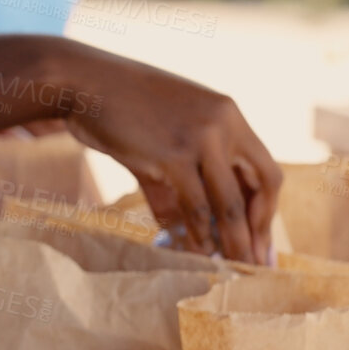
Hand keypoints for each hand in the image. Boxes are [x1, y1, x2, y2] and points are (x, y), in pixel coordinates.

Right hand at [58, 46, 281, 262]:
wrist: (82, 81)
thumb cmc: (117, 106)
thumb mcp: (161, 137)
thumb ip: (177, 180)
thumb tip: (183, 227)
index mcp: (228, 114)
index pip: (265, 169)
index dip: (266, 209)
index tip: (260, 239)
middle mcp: (224, 124)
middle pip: (260, 187)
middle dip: (258, 232)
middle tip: (257, 265)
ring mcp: (201, 139)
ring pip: (229, 203)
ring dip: (233, 243)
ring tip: (233, 269)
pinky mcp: (173, 156)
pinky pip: (195, 206)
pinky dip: (198, 234)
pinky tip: (198, 252)